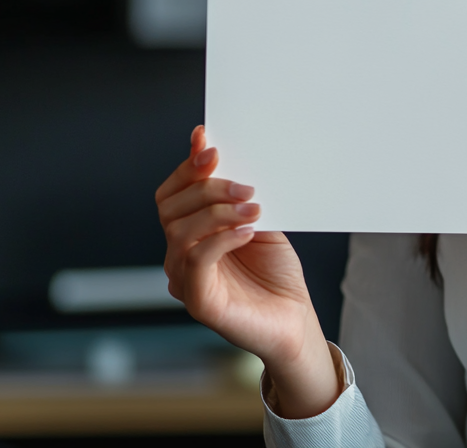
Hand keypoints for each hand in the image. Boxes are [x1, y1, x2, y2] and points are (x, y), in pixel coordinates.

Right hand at [156, 126, 340, 417]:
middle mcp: (179, 256)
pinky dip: (221, 239)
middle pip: (170, 209)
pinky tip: (247, 231)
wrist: (295, 321)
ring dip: (217, 211)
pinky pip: (197, 261)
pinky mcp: (199, 302)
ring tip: (253, 207)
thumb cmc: (276, 274)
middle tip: (245, 185)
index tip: (210, 145)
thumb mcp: (259, 222)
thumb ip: (238, 193)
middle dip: (206, 188)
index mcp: (189, 235)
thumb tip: (219, 150)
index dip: (186, 168)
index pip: (171, 195)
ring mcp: (184, 279)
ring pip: (180, 232)